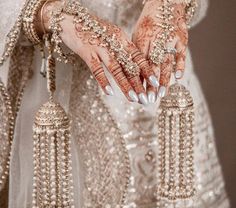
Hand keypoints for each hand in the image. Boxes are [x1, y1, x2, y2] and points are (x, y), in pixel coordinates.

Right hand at [39, 1, 158, 104]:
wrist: (69, 18)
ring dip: (125, 85)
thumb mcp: (110, 36)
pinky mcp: (87, 52)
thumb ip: (120, 49)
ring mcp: (100, 47)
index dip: (147, 70)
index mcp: (121, 38)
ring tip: (133, 99)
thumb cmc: (92, 30)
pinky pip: (97, 69)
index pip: (138, 57)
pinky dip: (104, 81)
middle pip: (129, 66)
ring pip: (116, 69)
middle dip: (139, 84)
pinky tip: (110, 93)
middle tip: (146, 98)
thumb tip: (130, 66)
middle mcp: (114, 43)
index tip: (156, 83)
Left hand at [132, 0, 188, 96]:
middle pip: (152, 67)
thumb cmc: (148, 23)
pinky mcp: (182, 38)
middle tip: (148, 100)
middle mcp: (155, 39)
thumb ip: (136, 55)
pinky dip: (180, 66)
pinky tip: (178, 78)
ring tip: (161, 95)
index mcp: (142, 38)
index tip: (137, 94)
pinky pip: (181, 54)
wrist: (166, 3)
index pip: (139, 64)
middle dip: (150, 84)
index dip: (138, 80)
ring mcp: (169, 39)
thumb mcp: (138, 37)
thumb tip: (132, 76)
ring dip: (164, 80)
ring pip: (166, 63)